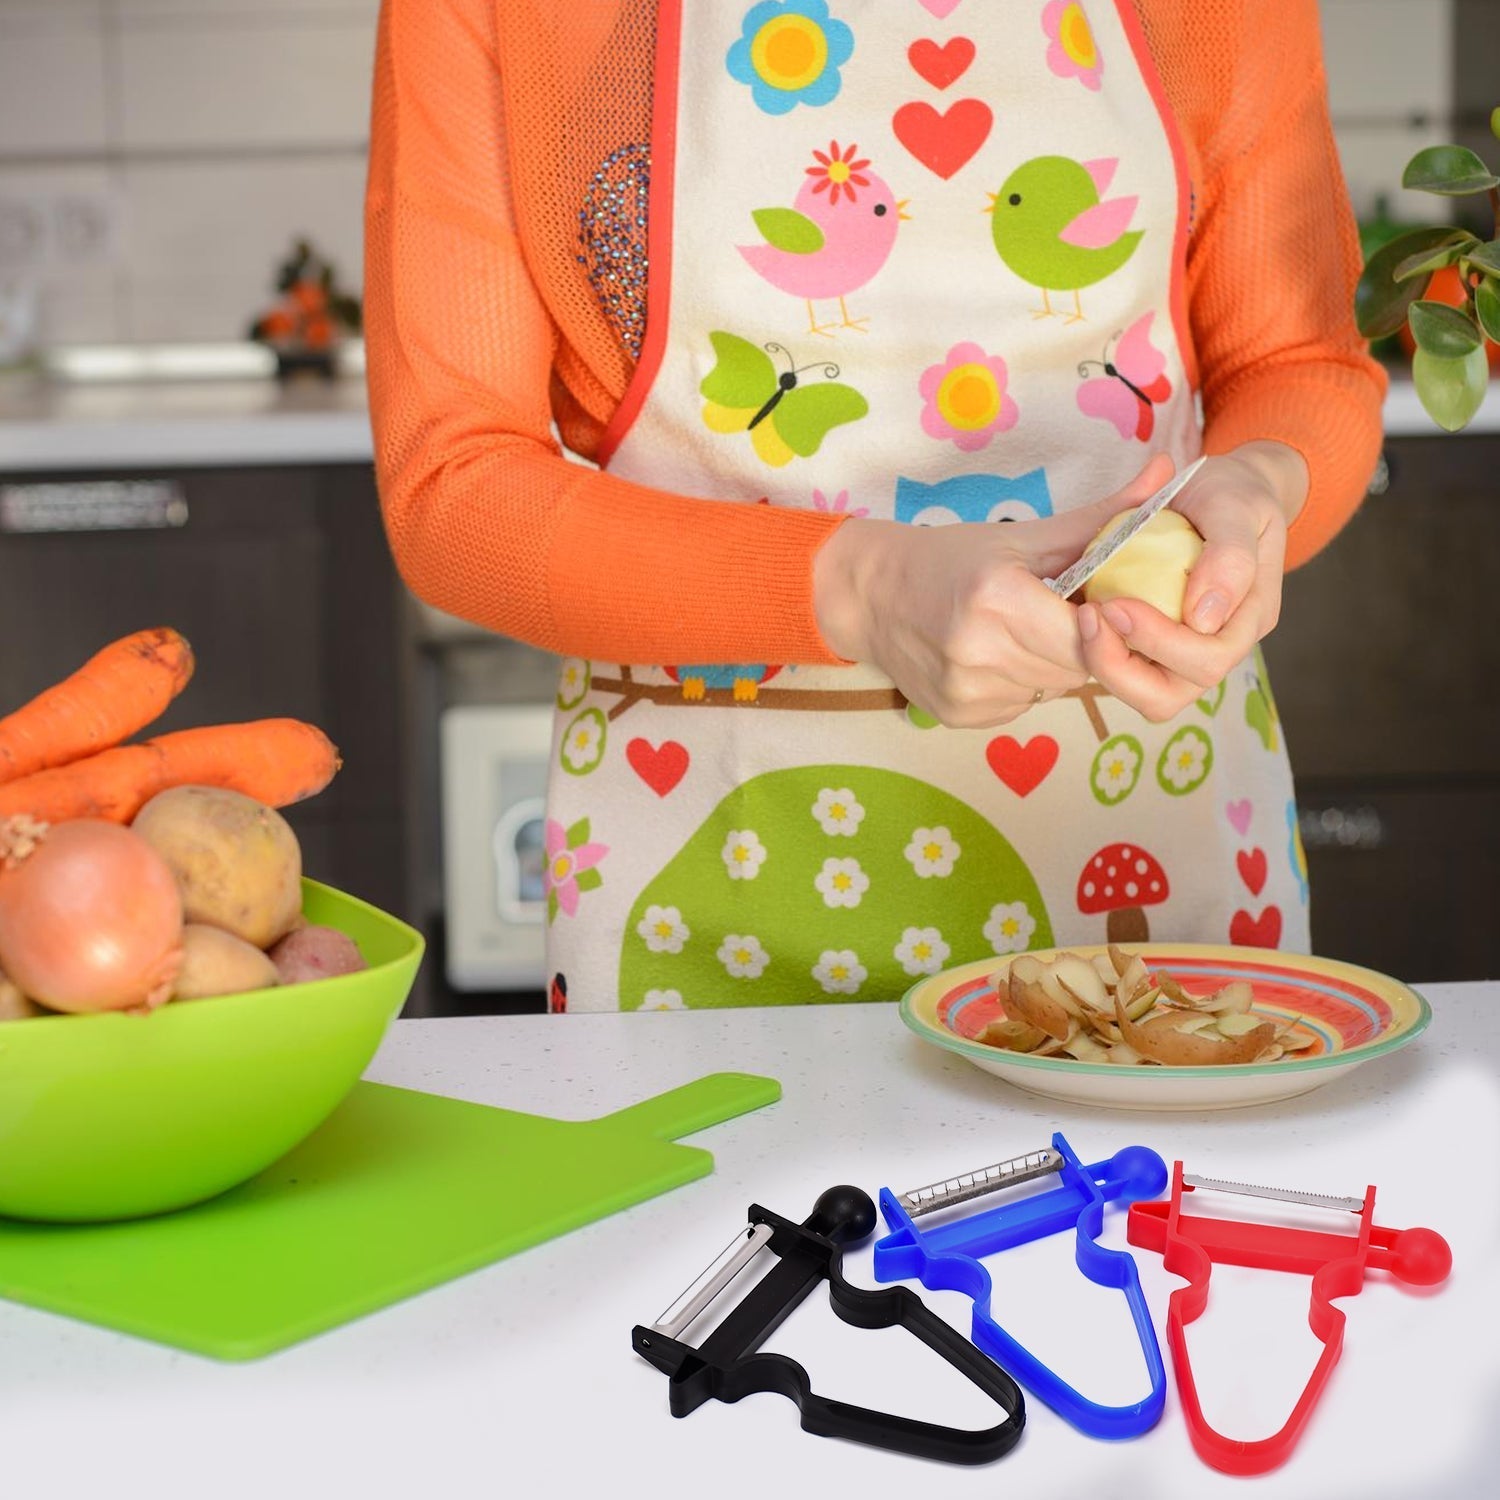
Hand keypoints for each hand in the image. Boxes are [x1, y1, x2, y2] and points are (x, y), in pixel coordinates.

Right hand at [814, 454, 1174, 727]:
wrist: (869, 596)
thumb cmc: (950, 558)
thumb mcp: (1025, 534)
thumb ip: (1104, 517)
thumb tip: (1171, 475)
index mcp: (996, 597)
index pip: (1089, 632)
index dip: (1105, 620)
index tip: (1099, 601)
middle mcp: (977, 651)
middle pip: (1075, 665)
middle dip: (1084, 641)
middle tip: (1064, 611)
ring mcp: (965, 691)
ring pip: (1052, 689)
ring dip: (1056, 664)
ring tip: (1026, 630)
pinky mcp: (957, 717)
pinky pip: (1022, 706)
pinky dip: (1024, 683)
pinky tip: (998, 656)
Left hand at [1077, 442, 1307, 721]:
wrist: (1223, 494)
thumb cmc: (1231, 495)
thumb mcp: (1235, 506)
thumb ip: (1230, 555)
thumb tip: (1204, 617)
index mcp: (1249, 617)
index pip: (1210, 658)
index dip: (1160, 642)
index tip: (1114, 603)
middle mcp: (1220, 646)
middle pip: (1172, 693)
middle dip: (1122, 663)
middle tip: (1089, 615)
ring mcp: (1187, 653)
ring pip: (1147, 696)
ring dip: (1106, 667)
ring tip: (1084, 620)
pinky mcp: (1155, 649)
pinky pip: (1127, 673)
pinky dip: (1100, 655)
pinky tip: (1083, 619)